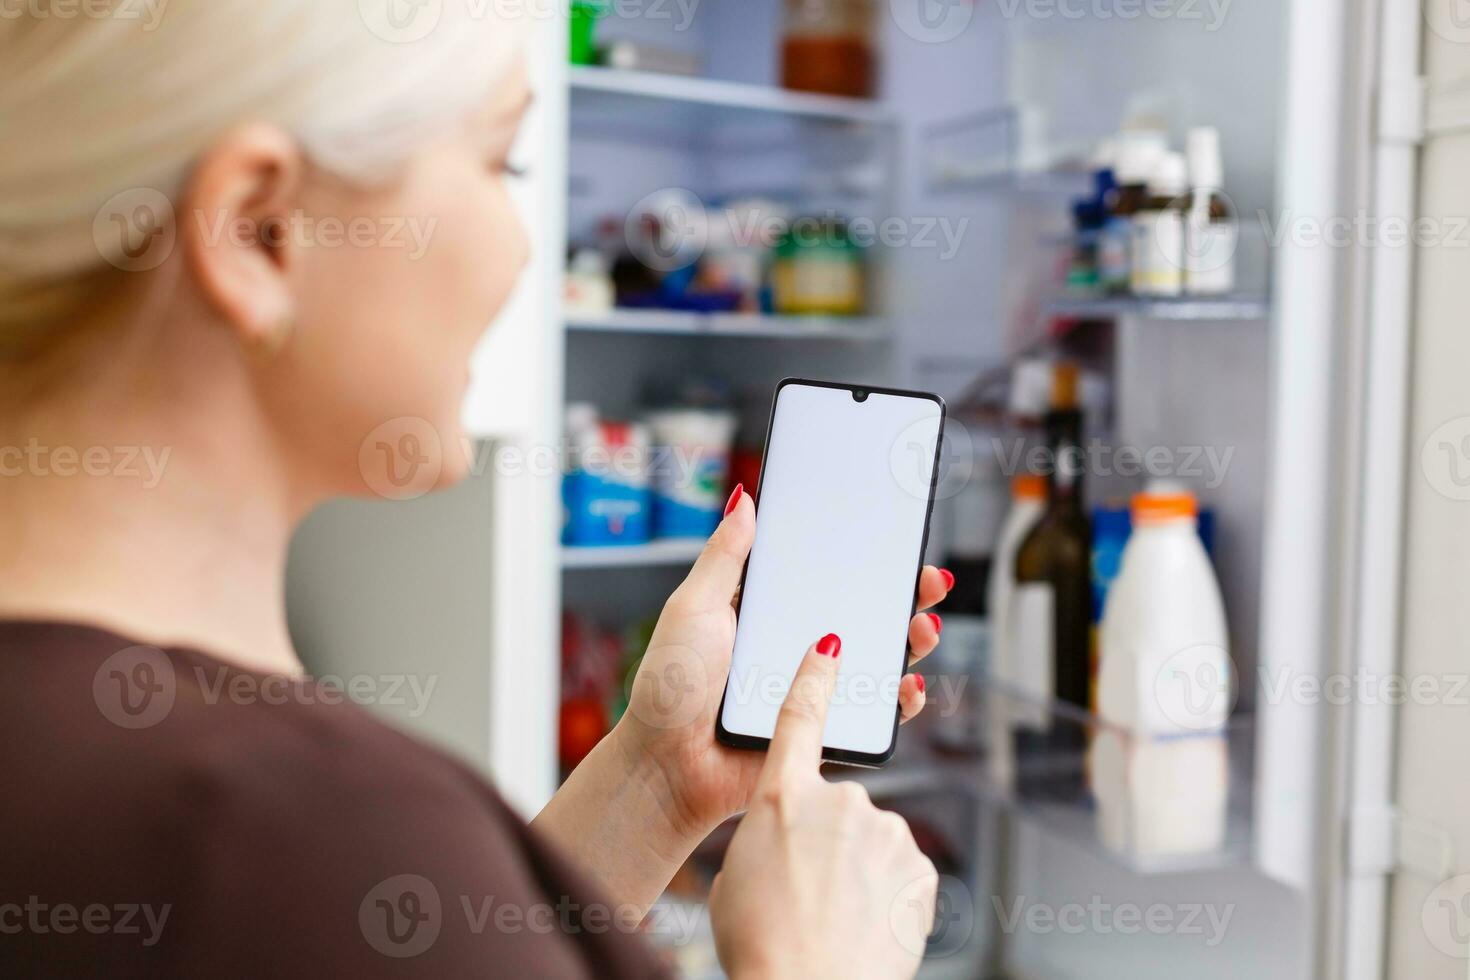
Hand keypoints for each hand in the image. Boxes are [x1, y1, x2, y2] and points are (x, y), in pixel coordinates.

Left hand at [616, 485, 954, 840]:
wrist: (666, 766)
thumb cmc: (670, 686)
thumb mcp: (694, 607)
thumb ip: (724, 557)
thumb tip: (746, 499)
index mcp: (769, 613)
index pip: (827, 577)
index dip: (863, 559)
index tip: (895, 541)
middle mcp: (797, 648)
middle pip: (864, 616)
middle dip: (904, 597)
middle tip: (927, 584)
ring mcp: (815, 690)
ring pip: (878, 662)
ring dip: (910, 644)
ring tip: (922, 629)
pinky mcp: (824, 732)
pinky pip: (874, 717)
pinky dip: (900, 703)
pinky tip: (909, 687)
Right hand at [709, 634, 938, 978]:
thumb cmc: (760, 944)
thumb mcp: (735, 878)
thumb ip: (765, 837)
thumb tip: (787, 837)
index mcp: (780, 797)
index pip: (799, 717)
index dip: (815, 676)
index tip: (832, 642)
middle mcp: (838, 801)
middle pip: (835, 806)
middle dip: (824, 842)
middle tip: (803, 892)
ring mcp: (884, 831)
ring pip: (870, 843)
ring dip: (854, 873)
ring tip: (829, 918)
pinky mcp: (919, 866)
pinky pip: (898, 873)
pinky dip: (883, 896)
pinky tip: (861, 927)